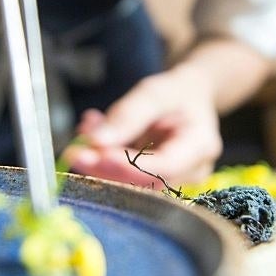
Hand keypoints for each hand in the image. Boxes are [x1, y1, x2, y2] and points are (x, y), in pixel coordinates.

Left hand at [64, 70, 223, 187]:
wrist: (188, 99)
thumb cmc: (176, 93)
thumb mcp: (154, 93)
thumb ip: (127, 116)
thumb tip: (96, 142)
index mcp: (200, 146)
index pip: (164, 166)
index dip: (129, 165)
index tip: (97, 154)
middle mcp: (190, 171)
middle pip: (143, 181)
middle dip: (105, 168)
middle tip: (75, 151)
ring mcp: (172, 180)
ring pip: (129, 182)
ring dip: (100, 162)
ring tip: (84, 133)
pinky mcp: (153, 181)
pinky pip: (123, 176)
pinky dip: (103, 158)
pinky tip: (91, 136)